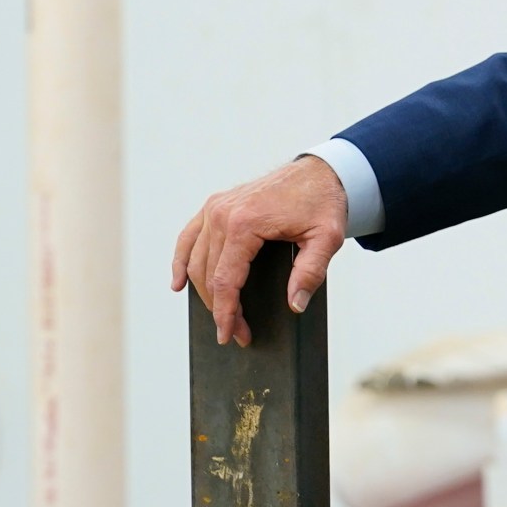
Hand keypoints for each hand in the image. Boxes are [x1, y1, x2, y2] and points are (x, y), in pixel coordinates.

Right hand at [171, 155, 347, 346]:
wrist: (320, 172)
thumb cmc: (323, 202)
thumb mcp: (326, 238)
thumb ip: (310, 272)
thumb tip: (295, 304)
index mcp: (245, 223)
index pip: (225, 280)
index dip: (227, 313)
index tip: (232, 335)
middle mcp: (222, 214)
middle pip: (208, 274)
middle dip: (219, 309)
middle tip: (236, 332)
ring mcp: (215, 208)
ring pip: (195, 260)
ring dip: (202, 292)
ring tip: (220, 316)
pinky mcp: (215, 206)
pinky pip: (189, 237)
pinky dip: (181, 261)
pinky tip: (179, 283)